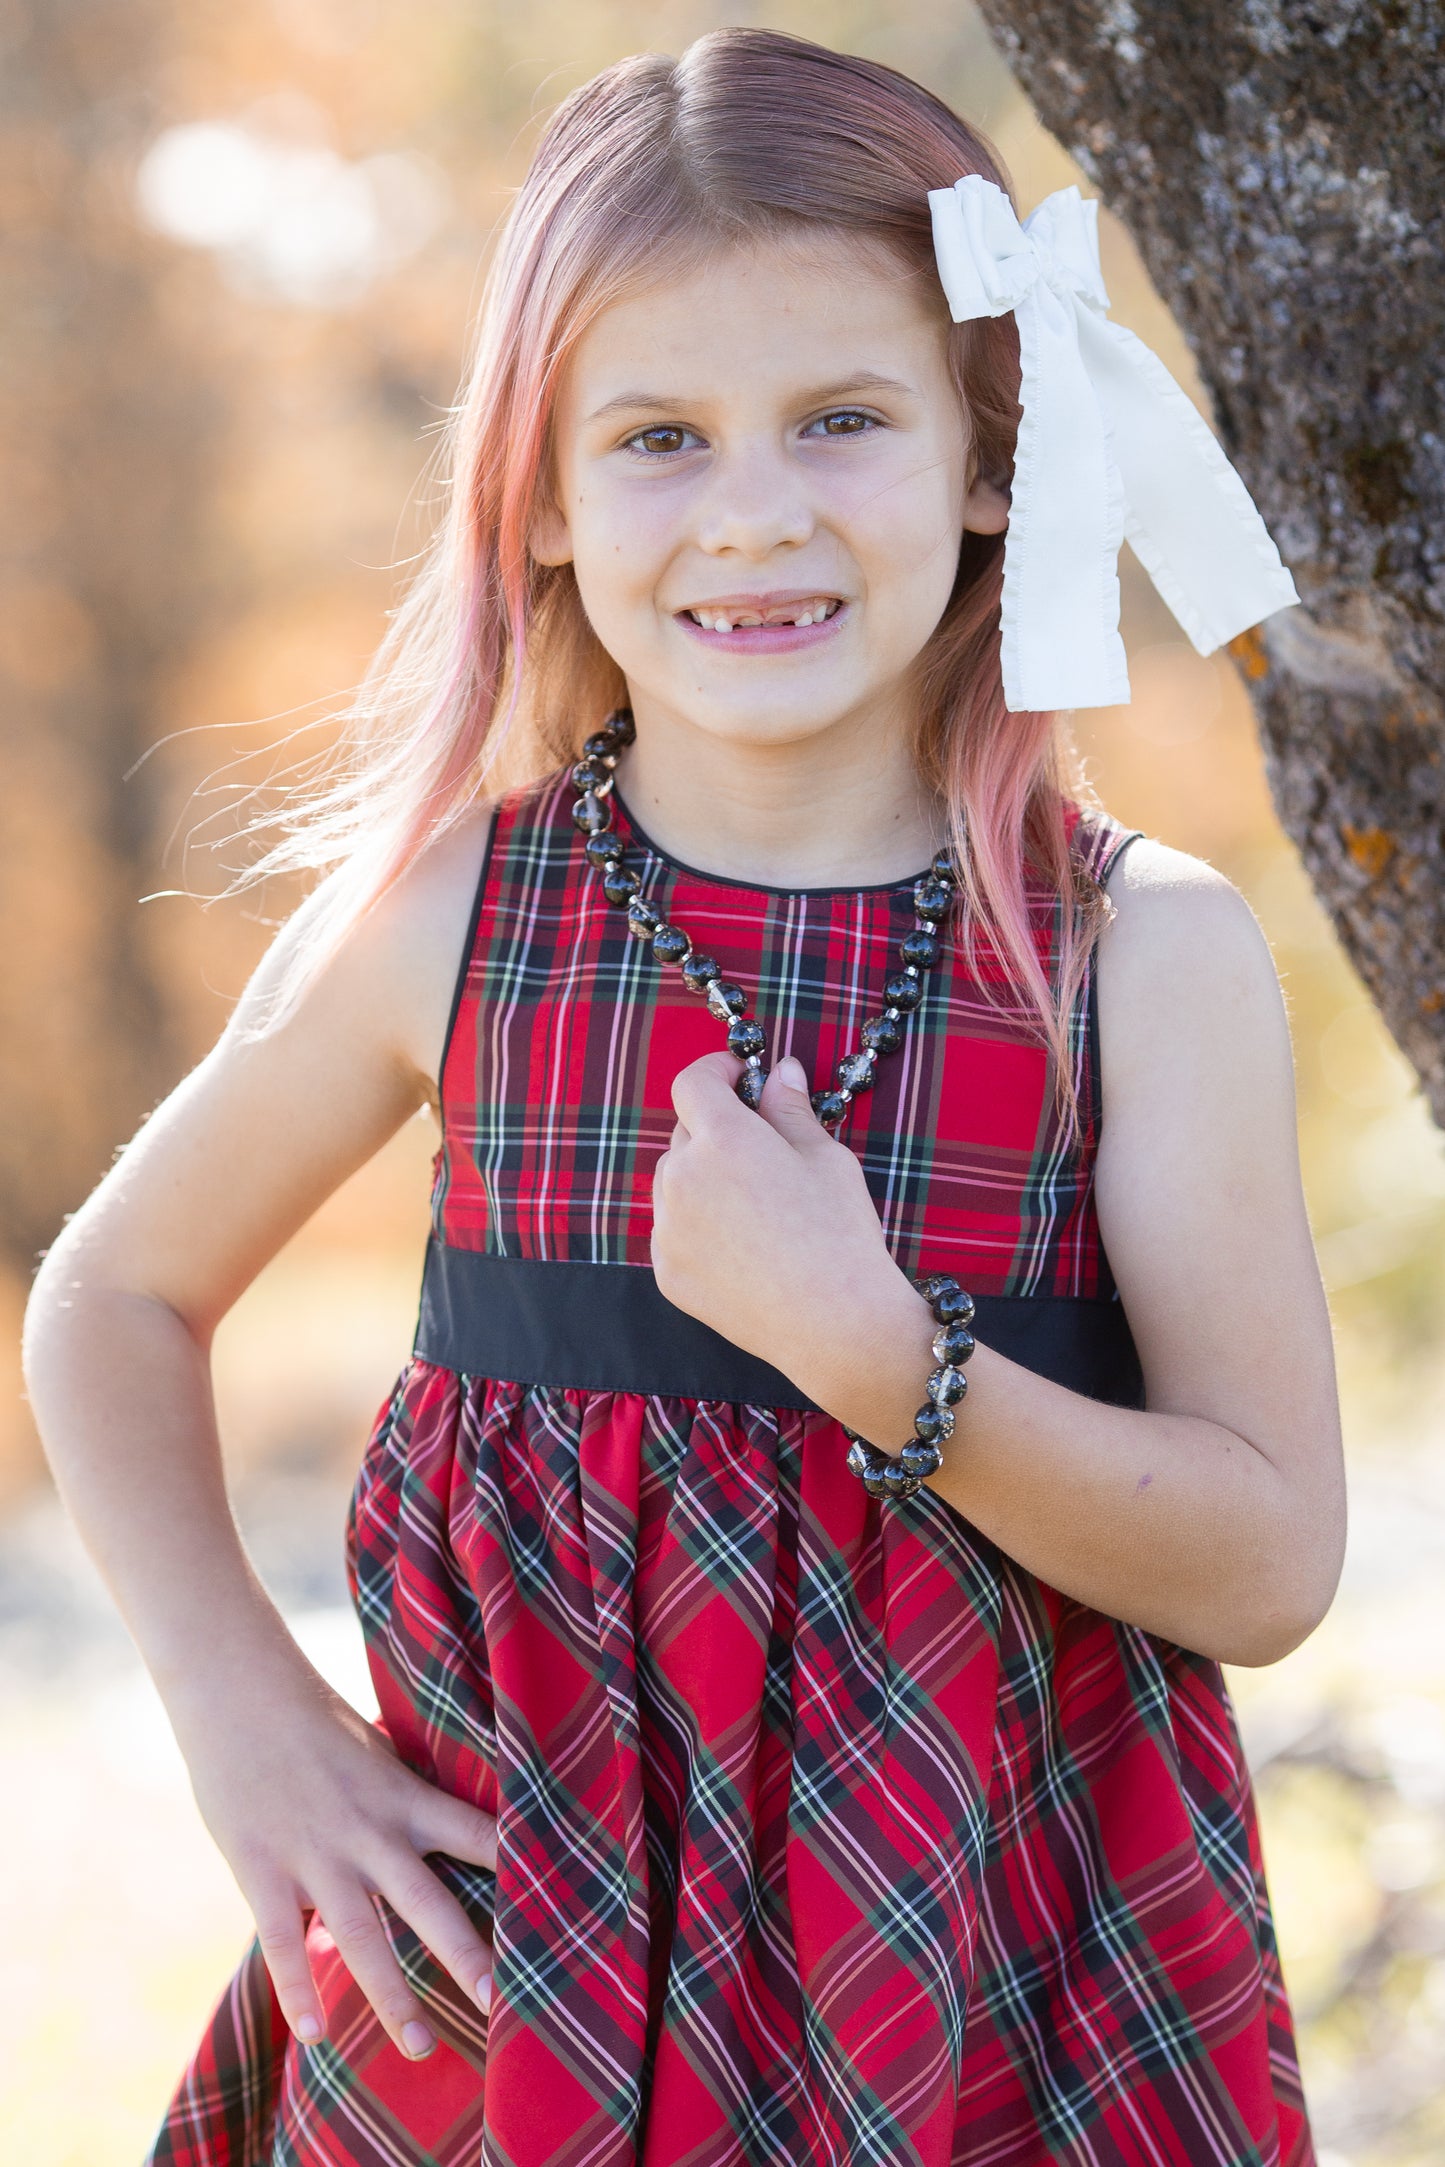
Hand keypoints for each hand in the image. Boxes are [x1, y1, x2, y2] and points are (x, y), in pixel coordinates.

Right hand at [177, 1660, 495, 2059]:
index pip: (478, 1835)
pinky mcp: (264, 1872)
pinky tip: (314, 2035)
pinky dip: (298, 1988)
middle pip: (430, 1904)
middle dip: (467, 1957)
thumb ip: (407, 1798)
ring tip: (418, 2046)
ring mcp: (317, 1856)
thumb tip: (449, 1831)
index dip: (517, 1869)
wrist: (239, 1694)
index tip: (555, 1907)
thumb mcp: (377, 1753)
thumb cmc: (314, 1722)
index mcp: (406, 1799)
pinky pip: (284, 1942)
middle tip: (504, 2007)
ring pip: (362, 1938)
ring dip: (391, 1996)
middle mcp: (371, 1833)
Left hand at [651, 1051, 928, 1411]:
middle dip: (717, 1128)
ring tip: (754, 1205)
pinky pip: (672, 1229)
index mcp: (722, 1139)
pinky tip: (741, 1246)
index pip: (692, 1083)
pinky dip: (696, 1225)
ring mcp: (668, 1228)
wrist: (833, 1322)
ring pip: (673, 1181)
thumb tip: (780, 1072)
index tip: (740, 1079)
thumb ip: (790, 1109)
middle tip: (762, 1150)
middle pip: (685, 1132)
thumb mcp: (825, 1157)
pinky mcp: (667, 1270)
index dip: (716, 1072)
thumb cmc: (839, 1232)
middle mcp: (682, 1178)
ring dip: (701, 1176)